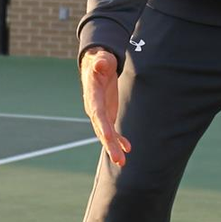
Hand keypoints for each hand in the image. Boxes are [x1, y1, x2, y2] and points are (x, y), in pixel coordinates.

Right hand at [80, 47, 129, 166]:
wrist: (96, 64)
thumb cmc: (99, 60)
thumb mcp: (100, 59)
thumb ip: (100, 62)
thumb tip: (101, 63)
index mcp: (92, 96)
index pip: (97, 113)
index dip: (103, 126)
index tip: (108, 138)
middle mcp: (94, 108)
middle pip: (101, 129)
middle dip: (109, 145)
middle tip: (118, 160)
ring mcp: (100, 113)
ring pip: (106, 134)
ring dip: (113, 148)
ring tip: (122, 162)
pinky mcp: (107, 114)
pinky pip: (112, 130)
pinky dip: (119, 140)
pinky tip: (128, 148)